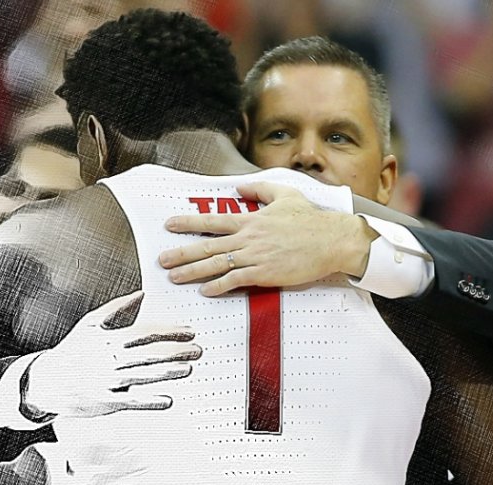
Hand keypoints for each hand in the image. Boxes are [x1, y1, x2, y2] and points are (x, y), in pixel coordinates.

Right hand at [25, 291, 201, 417]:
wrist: (46, 381)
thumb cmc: (72, 351)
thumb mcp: (89, 324)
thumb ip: (116, 308)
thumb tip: (141, 294)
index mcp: (108, 339)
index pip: (144, 333)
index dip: (168, 332)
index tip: (188, 332)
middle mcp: (109, 360)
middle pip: (148, 354)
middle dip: (176, 351)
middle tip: (197, 350)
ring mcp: (108, 382)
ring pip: (143, 376)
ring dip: (168, 373)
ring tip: (188, 369)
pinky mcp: (106, 402)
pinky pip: (132, 402)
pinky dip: (151, 401)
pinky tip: (168, 400)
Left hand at [158, 182, 377, 295]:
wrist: (331, 240)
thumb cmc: (310, 220)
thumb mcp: (285, 194)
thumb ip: (260, 189)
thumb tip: (240, 186)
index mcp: (251, 219)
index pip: (213, 220)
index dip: (189, 222)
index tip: (170, 224)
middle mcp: (248, 238)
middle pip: (207, 245)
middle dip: (182, 252)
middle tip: (161, 259)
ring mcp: (255, 256)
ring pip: (216, 264)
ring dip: (193, 271)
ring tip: (174, 276)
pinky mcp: (265, 273)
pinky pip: (236, 280)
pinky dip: (219, 286)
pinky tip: (206, 291)